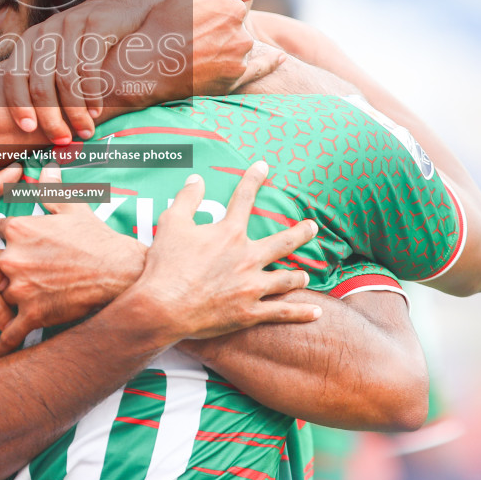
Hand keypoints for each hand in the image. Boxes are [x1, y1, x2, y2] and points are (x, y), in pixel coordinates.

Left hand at [0, 165, 146, 358]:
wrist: (121, 272)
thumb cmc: (97, 239)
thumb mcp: (74, 208)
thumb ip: (52, 190)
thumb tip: (47, 168)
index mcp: (19, 229)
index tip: (2, 244)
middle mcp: (13, 259)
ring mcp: (21, 289)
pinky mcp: (33, 315)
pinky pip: (10, 333)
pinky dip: (1, 345)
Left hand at [4, 0, 163, 142]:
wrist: (126, 8)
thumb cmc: (88, 42)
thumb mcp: (60, 53)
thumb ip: (44, 78)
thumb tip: (31, 125)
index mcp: (30, 40)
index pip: (13, 76)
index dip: (18, 105)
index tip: (28, 129)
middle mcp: (46, 31)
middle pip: (40, 83)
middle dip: (50, 117)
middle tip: (62, 139)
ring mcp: (70, 25)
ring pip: (65, 79)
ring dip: (75, 111)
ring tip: (85, 130)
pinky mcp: (96, 24)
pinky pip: (89, 68)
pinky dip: (92, 95)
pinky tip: (97, 111)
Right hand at [112, 0, 280, 107]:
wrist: (149, 62)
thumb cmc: (164, 24)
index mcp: (232, 7)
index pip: (234, 8)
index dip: (215, 13)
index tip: (198, 21)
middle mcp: (241, 31)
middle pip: (239, 28)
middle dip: (224, 30)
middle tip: (196, 38)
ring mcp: (240, 56)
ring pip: (241, 46)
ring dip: (230, 47)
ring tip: (200, 53)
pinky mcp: (235, 78)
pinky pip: (259, 69)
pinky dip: (271, 63)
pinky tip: (280, 58)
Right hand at [125, 162, 322, 342]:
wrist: (164, 306)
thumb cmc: (165, 265)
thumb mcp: (171, 223)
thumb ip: (187, 199)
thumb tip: (197, 179)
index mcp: (229, 233)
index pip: (244, 198)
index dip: (253, 179)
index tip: (263, 166)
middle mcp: (247, 258)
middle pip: (281, 242)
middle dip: (299, 233)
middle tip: (312, 227)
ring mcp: (251, 286)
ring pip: (285, 279)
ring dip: (297, 276)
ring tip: (305, 274)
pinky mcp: (250, 312)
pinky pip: (281, 313)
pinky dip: (300, 313)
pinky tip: (316, 312)